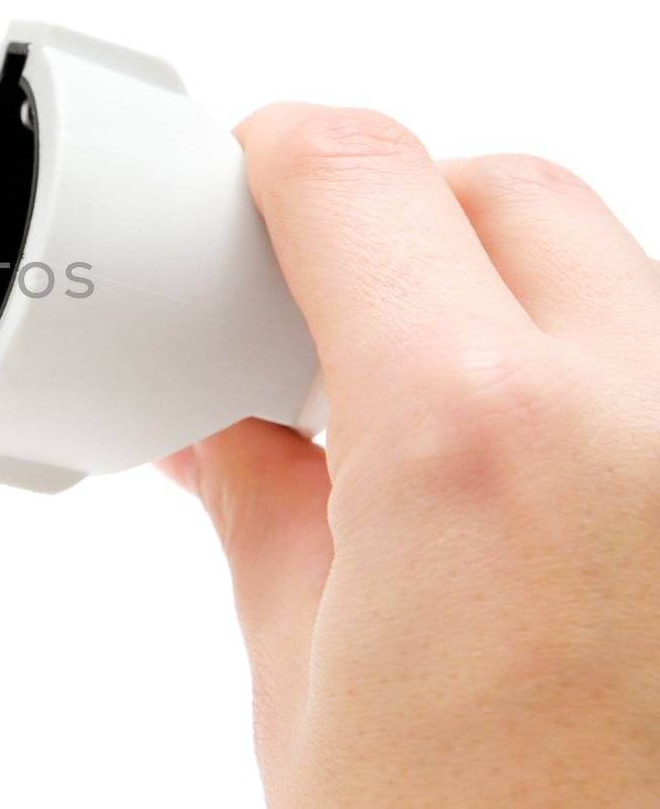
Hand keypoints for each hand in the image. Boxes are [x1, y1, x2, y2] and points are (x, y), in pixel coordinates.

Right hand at [166, 106, 659, 803]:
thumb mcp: (308, 680)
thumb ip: (262, 506)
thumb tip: (221, 432)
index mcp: (471, 439)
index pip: (356, 174)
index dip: (273, 157)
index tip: (236, 186)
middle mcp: (634, 415)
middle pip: (494, 188)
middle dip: (386, 211)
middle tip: (301, 305)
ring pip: (594, 264)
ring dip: (482, 287)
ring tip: (395, 397)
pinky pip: (649, 364)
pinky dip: (562, 368)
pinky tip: (496, 464)